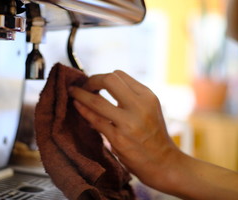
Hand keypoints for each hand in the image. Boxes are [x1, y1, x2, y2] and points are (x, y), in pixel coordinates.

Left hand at [68, 70, 179, 190]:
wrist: (164, 163)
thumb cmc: (154, 135)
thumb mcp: (150, 109)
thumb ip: (131, 97)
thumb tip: (102, 86)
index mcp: (147, 96)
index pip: (119, 75)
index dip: (102, 76)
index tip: (94, 82)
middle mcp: (140, 106)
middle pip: (109, 80)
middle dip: (92, 80)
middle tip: (84, 85)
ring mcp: (129, 123)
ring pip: (96, 101)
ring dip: (80, 94)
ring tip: (72, 92)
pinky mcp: (118, 139)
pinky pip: (94, 120)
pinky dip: (83, 110)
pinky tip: (77, 106)